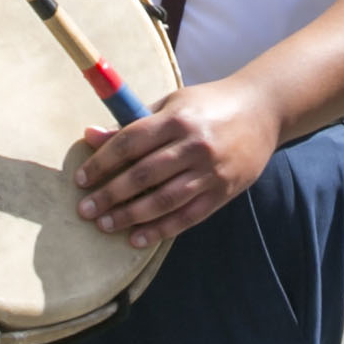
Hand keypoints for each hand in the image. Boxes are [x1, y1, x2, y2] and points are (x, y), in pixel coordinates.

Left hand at [73, 78, 280, 248]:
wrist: (262, 110)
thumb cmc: (208, 105)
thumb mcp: (170, 104)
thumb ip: (131, 123)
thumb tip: (89, 136)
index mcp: (176, 118)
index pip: (129, 143)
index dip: (102, 163)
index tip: (81, 180)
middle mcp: (193, 145)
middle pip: (143, 175)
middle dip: (110, 195)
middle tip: (85, 210)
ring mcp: (210, 171)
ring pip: (163, 200)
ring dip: (130, 216)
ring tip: (105, 225)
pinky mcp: (223, 191)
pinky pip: (187, 216)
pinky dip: (161, 230)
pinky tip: (137, 239)